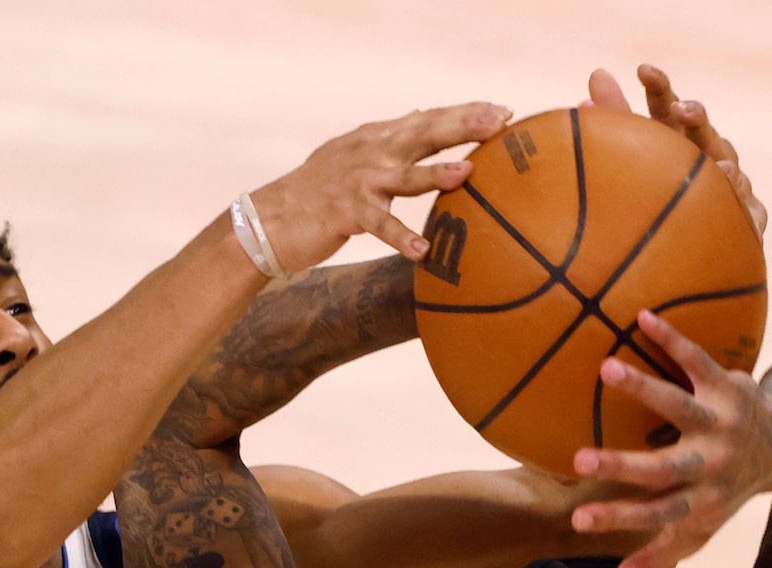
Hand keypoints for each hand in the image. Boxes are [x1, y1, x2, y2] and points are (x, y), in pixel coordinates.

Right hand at [252, 103, 511, 270]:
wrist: (268, 219)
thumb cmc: (316, 194)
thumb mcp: (354, 156)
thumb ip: (389, 139)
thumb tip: (420, 115)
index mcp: (376, 138)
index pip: (428, 118)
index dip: (464, 113)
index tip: (503, 112)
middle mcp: (371, 152)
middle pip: (423, 133)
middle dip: (463, 126)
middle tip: (499, 122)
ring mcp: (357, 182)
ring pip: (404, 176)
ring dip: (436, 174)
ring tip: (467, 172)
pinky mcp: (344, 213)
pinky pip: (378, 226)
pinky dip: (400, 238)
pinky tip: (421, 252)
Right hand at [569, 309, 771, 567]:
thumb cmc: (723, 494)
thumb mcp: (694, 534)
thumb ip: (651, 564)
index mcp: (699, 503)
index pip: (654, 516)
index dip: (617, 518)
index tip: (577, 520)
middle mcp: (712, 465)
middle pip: (664, 468)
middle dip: (622, 465)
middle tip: (579, 459)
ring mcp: (721, 422)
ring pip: (679, 405)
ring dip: (643, 387)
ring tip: (604, 367)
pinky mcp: (728, 384)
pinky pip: (698, 359)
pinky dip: (672, 339)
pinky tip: (641, 318)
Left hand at [585, 63, 765, 238]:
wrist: (693, 239)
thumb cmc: (666, 188)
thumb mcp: (640, 151)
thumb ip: (617, 115)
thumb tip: (597, 74)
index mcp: (678, 138)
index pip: (667, 109)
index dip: (658, 88)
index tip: (643, 70)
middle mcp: (708, 153)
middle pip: (702, 130)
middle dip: (694, 117)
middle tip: (681, 109)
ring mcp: (731, 182)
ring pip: (728, 165)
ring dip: (722, 162)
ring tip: (718, 165)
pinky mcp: (748, 215)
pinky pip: (747, 207)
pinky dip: (738, 198)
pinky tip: (727, 189)